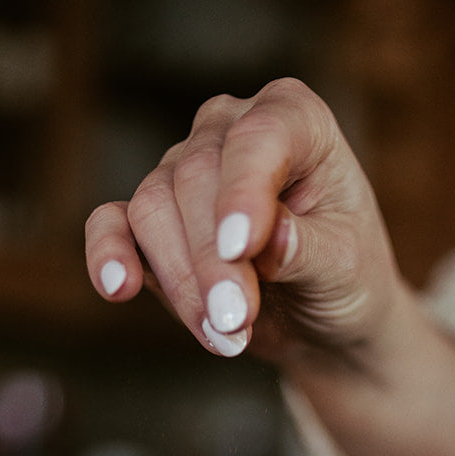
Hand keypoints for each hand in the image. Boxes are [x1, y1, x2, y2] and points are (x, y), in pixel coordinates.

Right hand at [84, 77, 403, 364]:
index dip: (243, 191)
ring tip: (225, 337)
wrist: (325, 318)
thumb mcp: (346, 267)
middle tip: (237, 322)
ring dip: (182, 281)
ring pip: (153, 208)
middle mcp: (230, 130)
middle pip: (194, 178)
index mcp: (294, 118)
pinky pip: (112, 225)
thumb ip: (307, 250)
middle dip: (212, 260)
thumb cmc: (347, 277)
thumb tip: (265, 241)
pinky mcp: (151, 221)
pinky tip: (118, 288)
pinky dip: (108, 254)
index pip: (258, 137)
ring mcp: (183, 168)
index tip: (241, 249)